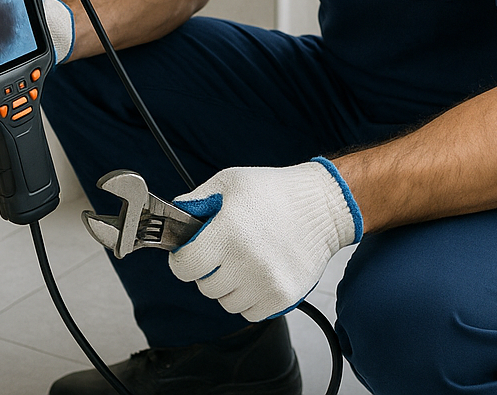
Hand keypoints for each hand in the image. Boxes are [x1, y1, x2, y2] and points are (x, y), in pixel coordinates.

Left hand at [169, 157, 362, 320]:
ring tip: (245, 259)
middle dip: (208, 270)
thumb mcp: (230, 182)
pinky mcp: (282, 298)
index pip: (185, 266)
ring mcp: (265, 283)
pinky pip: (250, 313)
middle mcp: (245, 261)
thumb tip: (175, 216)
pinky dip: (250, 298)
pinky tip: (259, 273)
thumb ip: (197, 200)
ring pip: (226, 303)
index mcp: (227, 232)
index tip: (190, 253)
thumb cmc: (274, 191)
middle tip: (224, 251)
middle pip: (205, 286)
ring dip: (230, 286)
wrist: (321, 206)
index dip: (183, 259)